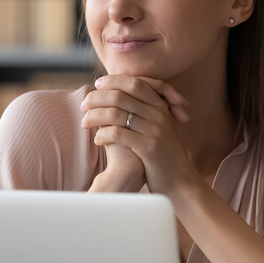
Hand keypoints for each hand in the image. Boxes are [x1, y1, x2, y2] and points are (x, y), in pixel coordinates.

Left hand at [81, 75, 198, 196]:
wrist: (180, 181)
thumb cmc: (162, 155)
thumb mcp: (156, 128)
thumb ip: (140, 112)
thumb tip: (112, 99)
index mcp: (160, 106)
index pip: (134, 83)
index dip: (113, 81)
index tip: (97, 85)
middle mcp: (158, 114)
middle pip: (121, 96)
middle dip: (98, 98)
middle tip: (83, 105)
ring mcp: (154, 130)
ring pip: (116, 114)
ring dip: (95, 117)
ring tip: (85, 123)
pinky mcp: (148, 147)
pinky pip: (118, 134)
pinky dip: (102, 135)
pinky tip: (97, 140)